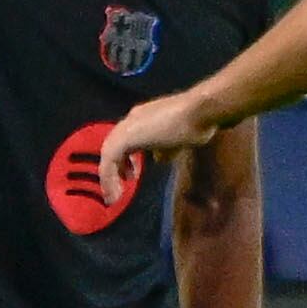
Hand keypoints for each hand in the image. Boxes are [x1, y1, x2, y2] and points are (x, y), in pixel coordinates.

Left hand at [94, 93, 213, 207]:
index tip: (131, 174)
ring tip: (114, 197)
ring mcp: (127, 126)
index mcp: (142, 117)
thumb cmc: (197, 122)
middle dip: (115, 168)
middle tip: (120, 187)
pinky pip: (109, 162)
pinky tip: (116, 194)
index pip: (126, 139)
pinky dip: (109, 179)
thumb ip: (165, 148)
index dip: (126, 159)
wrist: (198, 111)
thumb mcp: (178, 139)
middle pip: (112, 146)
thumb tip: (158, 158)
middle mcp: (132, 119)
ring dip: (109, 177)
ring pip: (108, 155)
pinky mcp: (126, 137)